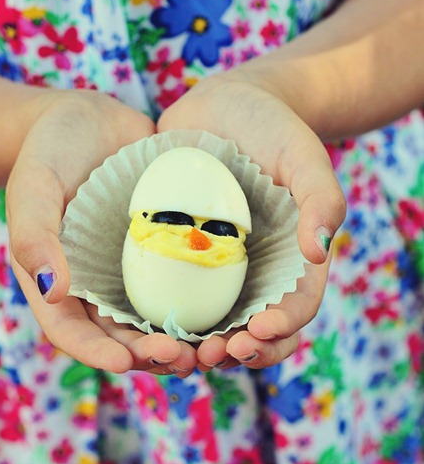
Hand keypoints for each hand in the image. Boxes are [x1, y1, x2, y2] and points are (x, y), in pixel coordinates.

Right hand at [6, 90, 197, 373]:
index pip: (71, 332)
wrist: (92, 120)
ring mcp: (131, 278)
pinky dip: (203, 309)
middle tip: (182, 358)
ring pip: (155, 324)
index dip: (97, 352)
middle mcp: (95, 290)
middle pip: (120, 339)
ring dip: (182, 344)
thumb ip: (34, 234)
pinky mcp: (162, 260)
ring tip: (212, 350)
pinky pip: (182, 291)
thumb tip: (50, 291)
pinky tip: (232, 315)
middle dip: (149, 357)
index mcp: (56, 284)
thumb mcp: (34, 184)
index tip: (125, 362)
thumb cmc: (50, 148)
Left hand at [157, 74, 345, 369]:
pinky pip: (171, 301)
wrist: (222, 109)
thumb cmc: (271, 128)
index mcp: (293, 267)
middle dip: (236, 353)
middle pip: (252, 334)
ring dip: (195, 350)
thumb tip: (319, 252)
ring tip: (176, 353)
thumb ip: (321, 198)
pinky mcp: (179, 266)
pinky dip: (160, 323)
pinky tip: (142, 329)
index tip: (258, 329)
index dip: (280, 329)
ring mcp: (216, 277)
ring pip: (210, 329)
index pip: (293, 309)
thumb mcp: (302, 155)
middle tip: (213, 354)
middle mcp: (256, 280)